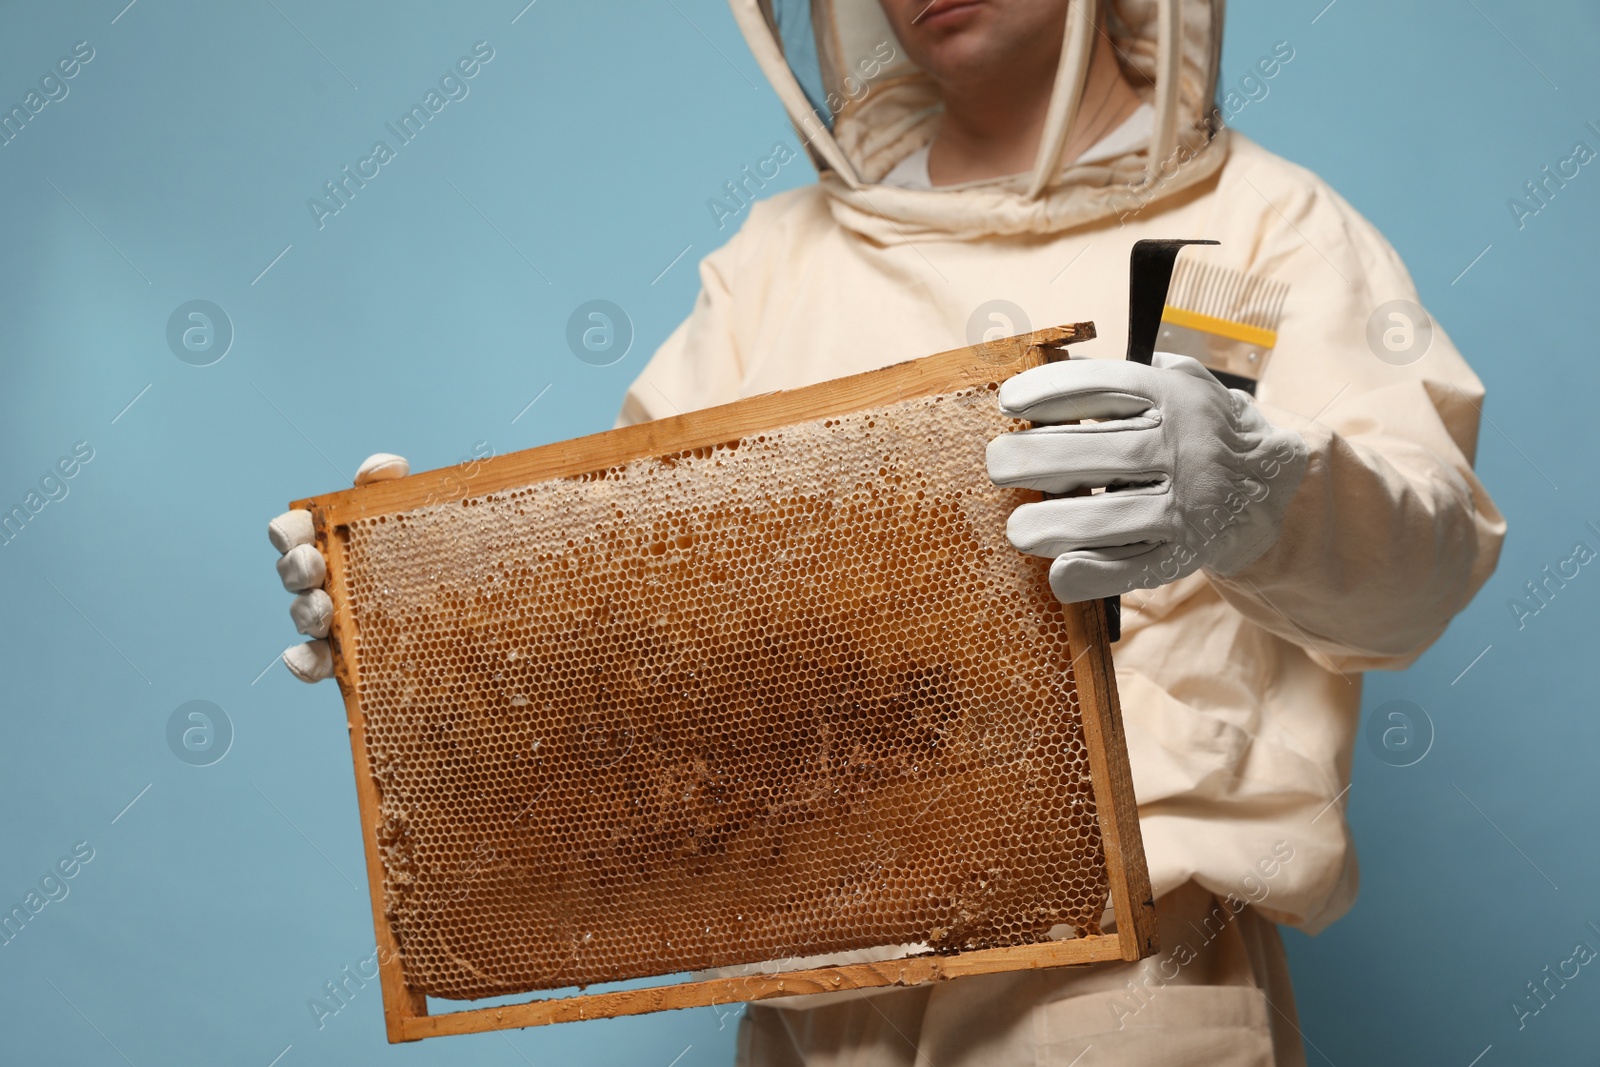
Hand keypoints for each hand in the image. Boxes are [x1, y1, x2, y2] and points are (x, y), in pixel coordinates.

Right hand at [267, 453, 408, 682]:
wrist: (472, 598)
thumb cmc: (429, 544)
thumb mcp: (415, 508)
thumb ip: (394, 484)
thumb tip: (383, 468)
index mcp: (332, 540)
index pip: (294, 532)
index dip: (288, 531)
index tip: (302, 533)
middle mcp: (326, 578)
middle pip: (293, 573)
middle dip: (296, 568)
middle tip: (314, 566)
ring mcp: (334, 618)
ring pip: (302, 616)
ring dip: (306, 612)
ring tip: (323, 613)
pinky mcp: (347, 656)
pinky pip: (316, 662)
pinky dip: (304, 662)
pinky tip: (304, 661)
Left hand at [986, 352, 1307, 603]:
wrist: (1272, 487)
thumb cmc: (1201, 431)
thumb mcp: (1186, 385)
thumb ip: (1134, 373)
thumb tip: (1071, 364)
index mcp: (1177, 398)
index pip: (1106, 388)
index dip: (1050, 391)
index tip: (1007, 401)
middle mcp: (1186, 447)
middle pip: (1100, 453)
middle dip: (1036, 459)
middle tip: (997, 464)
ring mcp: (1191, 504)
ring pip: (1112, 517)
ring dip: (1055, 525)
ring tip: (1017, 529)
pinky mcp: (1189, 552)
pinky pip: (1136, 568)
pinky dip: (1094, 573)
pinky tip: (1060, 575)